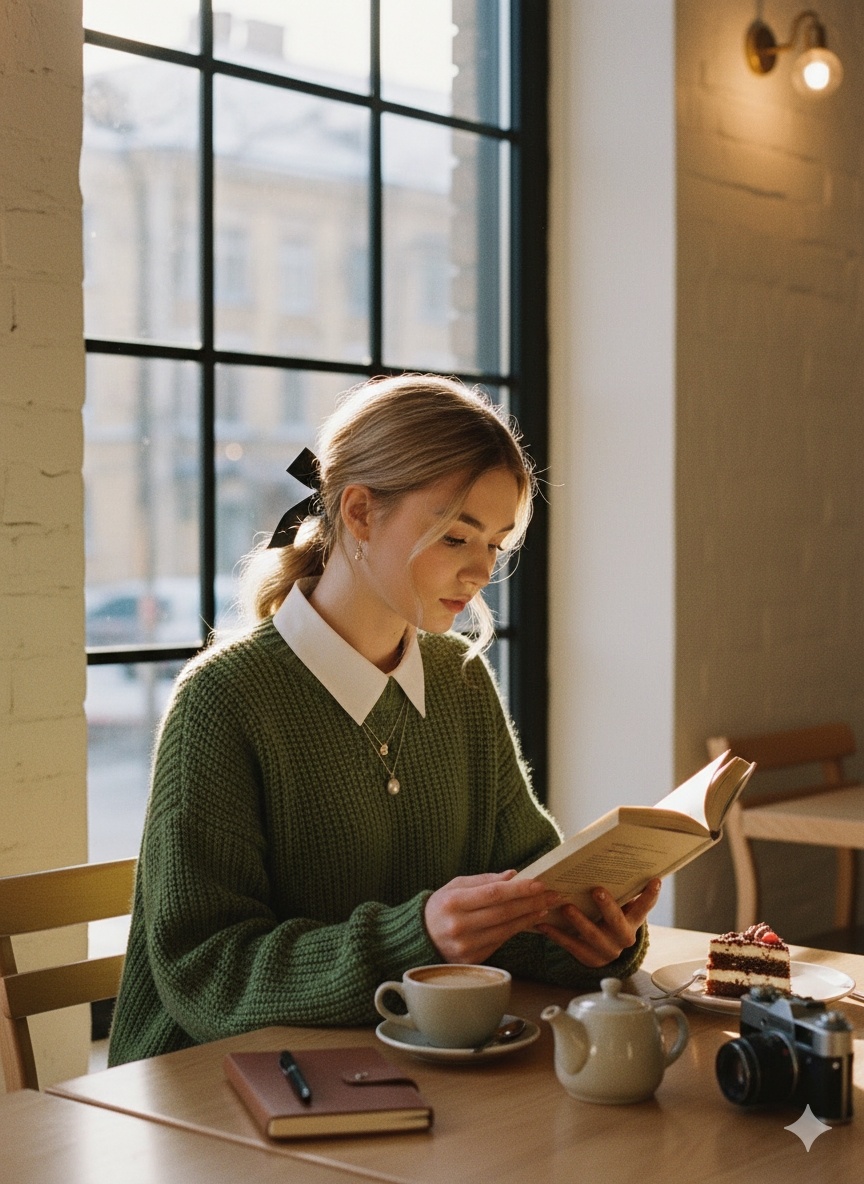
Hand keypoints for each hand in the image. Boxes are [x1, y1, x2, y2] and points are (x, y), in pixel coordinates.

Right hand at [424, 870, 562, 964]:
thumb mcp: (455, 886)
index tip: (539, 883)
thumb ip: (484, 880)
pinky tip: (529, 920)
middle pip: (504, 913)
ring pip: (506, 929)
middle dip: (531, 902)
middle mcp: (460, 926)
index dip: (519, 889)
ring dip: (529, 917)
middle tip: (551, 895)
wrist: (420, 938)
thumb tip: (513, 876)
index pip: (493, 894)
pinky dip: (517, 930)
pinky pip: (501, 942)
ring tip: (544, 907)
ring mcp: (466, 946)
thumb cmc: (441, 907)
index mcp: (454, 903)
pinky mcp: (473, 960)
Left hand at [536, 879, 660, 967]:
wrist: (599, 950)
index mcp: (632, 921)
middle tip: (597, 890)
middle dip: (608, 907)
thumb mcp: (615, 905)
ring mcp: (607, 951)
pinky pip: (572, 946)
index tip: (654, 879)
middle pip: (617, 923)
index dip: (650, 895)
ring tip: (566, 907)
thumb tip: (605, 857)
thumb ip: (616, 888)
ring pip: (593, 937)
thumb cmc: (605, 916)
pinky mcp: (589, 959)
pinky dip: (557, 935)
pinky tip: (544, 924)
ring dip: (579, 921)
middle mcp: (623, 937)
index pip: (644, 907)